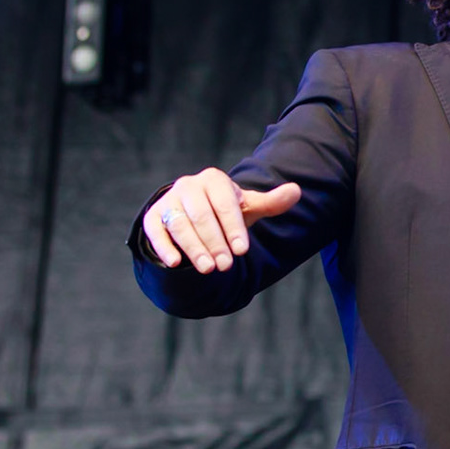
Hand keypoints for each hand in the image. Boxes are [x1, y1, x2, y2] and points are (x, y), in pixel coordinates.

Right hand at [142, 167, 302, 272]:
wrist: (191, 212)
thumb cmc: (225, 211)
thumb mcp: (247, 206)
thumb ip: (270, 202)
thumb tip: (296, 191)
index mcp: (213, 180)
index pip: (224, 204)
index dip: (234, 228)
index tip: (242, 250)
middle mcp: (188, 187)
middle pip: (201, 216)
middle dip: (215, 243)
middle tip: (225, 266)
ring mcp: (168, 202)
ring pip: (179, 225)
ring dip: (194, 248)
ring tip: (208, 269)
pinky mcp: (153, 218)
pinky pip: (155, 231)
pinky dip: (164, 247)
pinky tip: (175, 263)